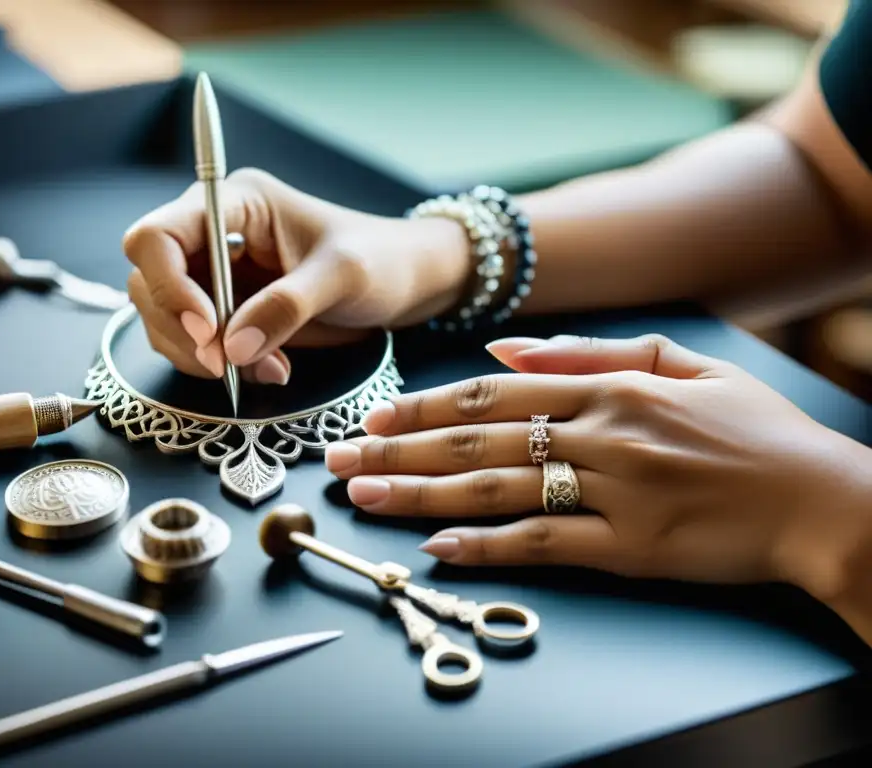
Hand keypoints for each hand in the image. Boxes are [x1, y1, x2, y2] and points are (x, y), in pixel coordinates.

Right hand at [122, 169, 467, 383]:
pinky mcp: (225, 309)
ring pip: (164, 318)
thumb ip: (287, 306)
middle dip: (185, 330)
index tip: (208, 329)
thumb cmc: (382, 260)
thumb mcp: (343, 276)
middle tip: (229, 365)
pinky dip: (217, 364)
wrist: (407, 282)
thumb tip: (231, 347)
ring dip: (201, 355)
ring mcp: (216, 273)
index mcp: (236, 203)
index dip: (169, 285)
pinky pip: (193, 342)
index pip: (158, 235)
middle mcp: (213, 234)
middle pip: (151, 282)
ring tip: (264, 370)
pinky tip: (264, 369)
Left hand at [324, 334, 871, 597]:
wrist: (821, 499)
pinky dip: (487, 544)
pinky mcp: (630, 546)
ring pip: (496, 488)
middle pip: (476, 438)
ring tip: (363, 498)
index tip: (372, 417)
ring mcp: (613, 491)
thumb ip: (591, 350)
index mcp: (608, 386)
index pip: (492, 391)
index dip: (423, 404)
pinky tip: (438, 546)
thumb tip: (508, 346)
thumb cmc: (754, 432)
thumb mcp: (682, 364)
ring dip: (419, 493)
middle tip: (338, 459)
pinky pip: (545, 544)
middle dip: (396, 449)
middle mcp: (600, 433)